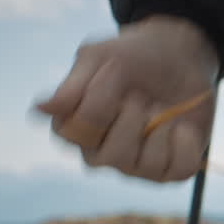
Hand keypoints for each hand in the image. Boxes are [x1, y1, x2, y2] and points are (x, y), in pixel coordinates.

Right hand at [35, 15, 219, 181]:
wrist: (178, 53)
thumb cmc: (132, 56)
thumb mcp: (100, 59)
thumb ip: (74, 88)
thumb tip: (40, 109)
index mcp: (77, 128)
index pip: (74, 134)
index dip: (97, 106)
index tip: (111, 75)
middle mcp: (103, 152)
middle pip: (108, 158)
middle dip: (129, 121)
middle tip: (139, 95)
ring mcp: (138, 165)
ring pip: (143, 166)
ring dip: (158, 129)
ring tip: (160, 106)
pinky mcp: (171, 168)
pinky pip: (178, 170)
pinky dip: (184, 142)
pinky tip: (180, 124)